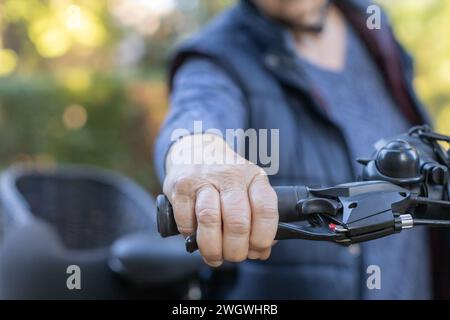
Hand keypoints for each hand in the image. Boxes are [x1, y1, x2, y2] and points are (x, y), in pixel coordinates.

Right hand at [163, 134, 277, 266]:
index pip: (265, 209)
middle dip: (236, 249)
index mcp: (253, 177)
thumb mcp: (248, 187)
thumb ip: (258, 216)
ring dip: (213, 248)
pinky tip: (196, 236)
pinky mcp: (180, 187)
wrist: (195, 149)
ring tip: (215, 257)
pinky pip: (186, 221)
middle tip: (234, 256)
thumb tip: (262, 250)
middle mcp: (230, 175)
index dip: (262, 237)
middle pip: (237, 221)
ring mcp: (203, 179)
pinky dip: (191, 236)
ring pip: (209, 219)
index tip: (258, 250)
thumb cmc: (226, 178)